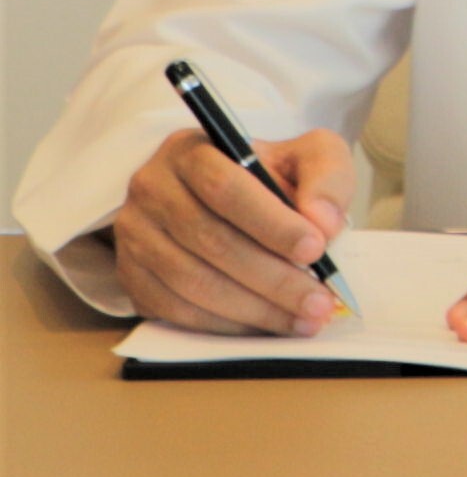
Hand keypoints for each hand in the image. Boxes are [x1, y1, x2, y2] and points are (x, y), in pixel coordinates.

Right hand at [111, 127, 360, 335]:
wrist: (226, 197)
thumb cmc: (270, 175)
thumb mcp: (307, 155)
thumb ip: (325, 176)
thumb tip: (323, 223)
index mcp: (190, 150)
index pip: (226, 187)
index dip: (271, 223)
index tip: (316, 249)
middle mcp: (151, 190)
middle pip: (211, 241)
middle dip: (272, 277)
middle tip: (318, 301)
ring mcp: (135, 238)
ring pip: (192, 282)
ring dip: (253, 308)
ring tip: (302, 319)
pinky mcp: (131, 279)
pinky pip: (175, 311)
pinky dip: (224, 324)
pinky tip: (263, 326)